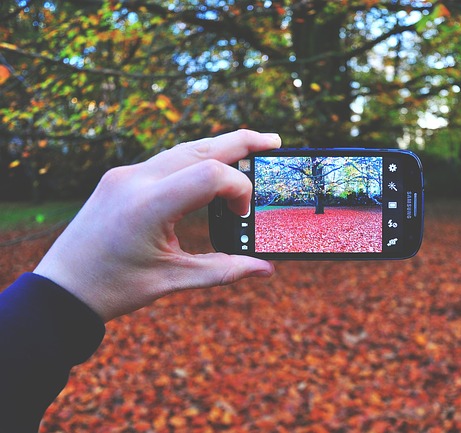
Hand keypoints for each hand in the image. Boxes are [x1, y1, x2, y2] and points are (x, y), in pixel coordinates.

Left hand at [34, 130, 280, 321]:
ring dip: (218, 147)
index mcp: (149, 205)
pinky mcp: (119, 178)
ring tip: (249, 148)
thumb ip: (223, 270)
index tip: (243, 215)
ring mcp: (125, 175)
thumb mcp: (172, 280)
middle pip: (200, 147)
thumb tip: (265, 269)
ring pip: (182, 149)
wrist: (61, 288)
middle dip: (241, 142)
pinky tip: (209, 168)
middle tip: (273, 141)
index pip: (211, 174)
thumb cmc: (114, 288)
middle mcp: (136, 179)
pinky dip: (194, 160)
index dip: (239, 189)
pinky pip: (165, 160)